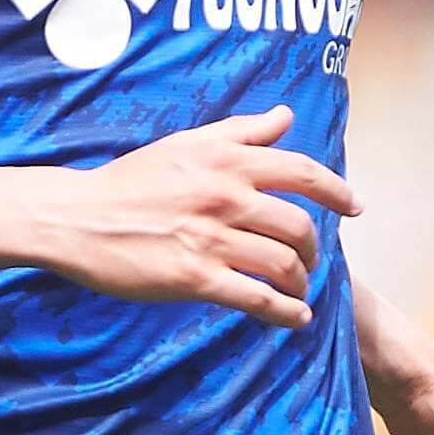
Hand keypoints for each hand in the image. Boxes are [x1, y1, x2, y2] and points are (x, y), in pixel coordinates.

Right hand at [31, 106, 357, 328]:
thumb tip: (285, 116)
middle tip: (312, 260)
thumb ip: (241, 132)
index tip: (356, 207)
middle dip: (315, 248)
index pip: (302, 171)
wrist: (78, 217)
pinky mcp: (195, 278)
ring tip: (299, 290)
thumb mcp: (186, 143)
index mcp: (227, 159)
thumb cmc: (131, 180)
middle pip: (299, 224)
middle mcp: (227, 195)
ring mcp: (212, 238)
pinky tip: (295, 318)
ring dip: (302, 282)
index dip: (337, 191)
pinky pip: (256, 298)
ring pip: (283, 264)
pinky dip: (285, 312)